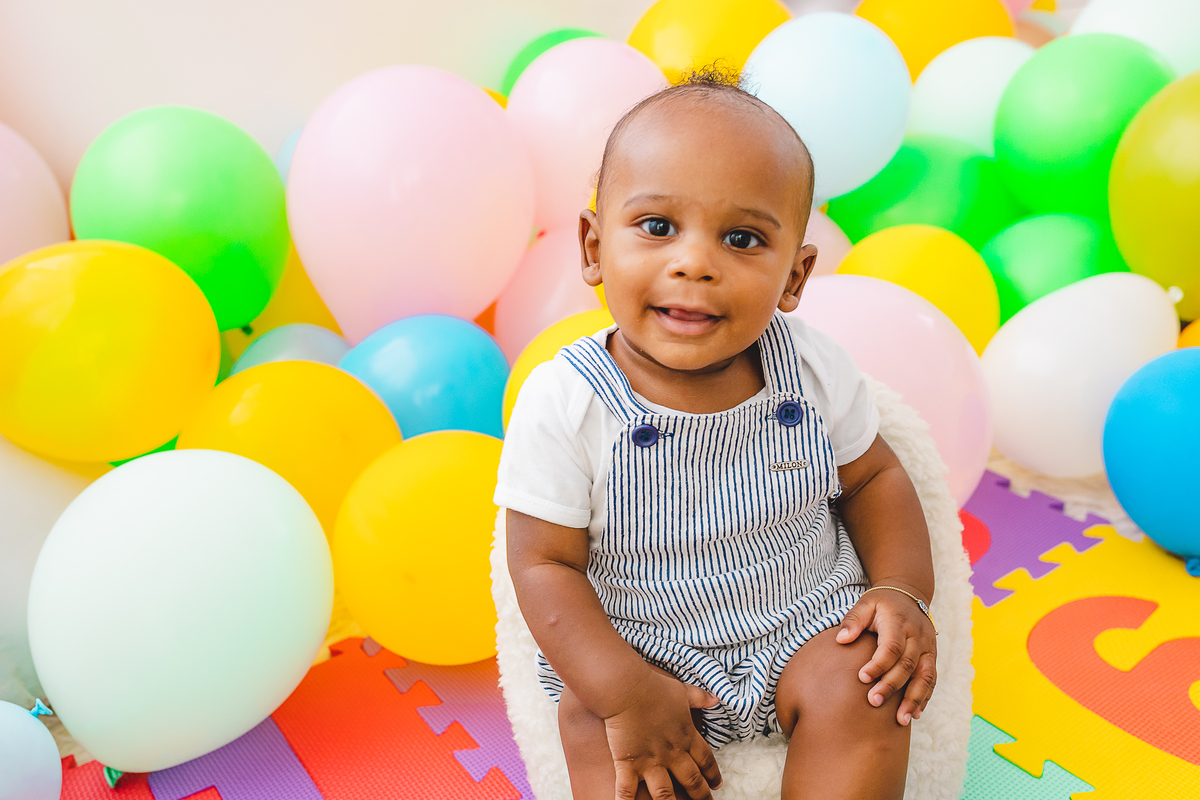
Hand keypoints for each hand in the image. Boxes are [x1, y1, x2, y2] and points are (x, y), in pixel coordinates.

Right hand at [603, 668, 722, 799]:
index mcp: (686, 735)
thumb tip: (715, 699)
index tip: (717, 784)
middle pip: (691, 780)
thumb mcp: (682, 691)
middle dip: (700, 795)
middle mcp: (672, 753)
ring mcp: (650, 762)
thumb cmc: (654, 688)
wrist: (627, 689)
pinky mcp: (629, 764)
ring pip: (665, 794)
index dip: (712, 774)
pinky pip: (628, 791)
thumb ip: (699, 697)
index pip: (705, 760)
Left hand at [836, 585, 936, 726]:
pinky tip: (915, 714)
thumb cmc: (882, 603)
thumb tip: (841, 640)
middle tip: (873, 702)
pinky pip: (931, 679)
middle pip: (907, 665)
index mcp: (899, 622)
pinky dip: (924, 698)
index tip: (862, 678)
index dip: (878, 664)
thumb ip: (853, 620)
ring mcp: (928, 648)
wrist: (909, 595)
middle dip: (891, 686)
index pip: (891, 647)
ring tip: (901, 720)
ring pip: (925, 676)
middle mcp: (918, 636)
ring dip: (913, 699)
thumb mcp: (865, 603)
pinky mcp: (932, 657)